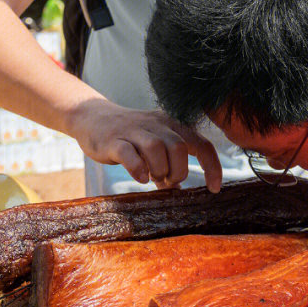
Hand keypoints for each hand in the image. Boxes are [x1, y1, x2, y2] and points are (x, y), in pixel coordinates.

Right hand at [68, 100, 222, 191]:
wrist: (92, 118)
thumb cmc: (129, 136)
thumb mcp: (154, 145)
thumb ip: (169, 162)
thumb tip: (178, 188)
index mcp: (171, 125)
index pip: (201, 144)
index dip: (212, 167)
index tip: (214, 188)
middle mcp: (156, 124)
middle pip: (179, 147)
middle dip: (178, 170)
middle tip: (166, 180)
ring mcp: (134, 131)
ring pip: (156, 148)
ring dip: (159, 170)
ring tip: (152, 177)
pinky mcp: (113, 140)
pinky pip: (129, 154)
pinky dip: (138, 168)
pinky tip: (140, 178)